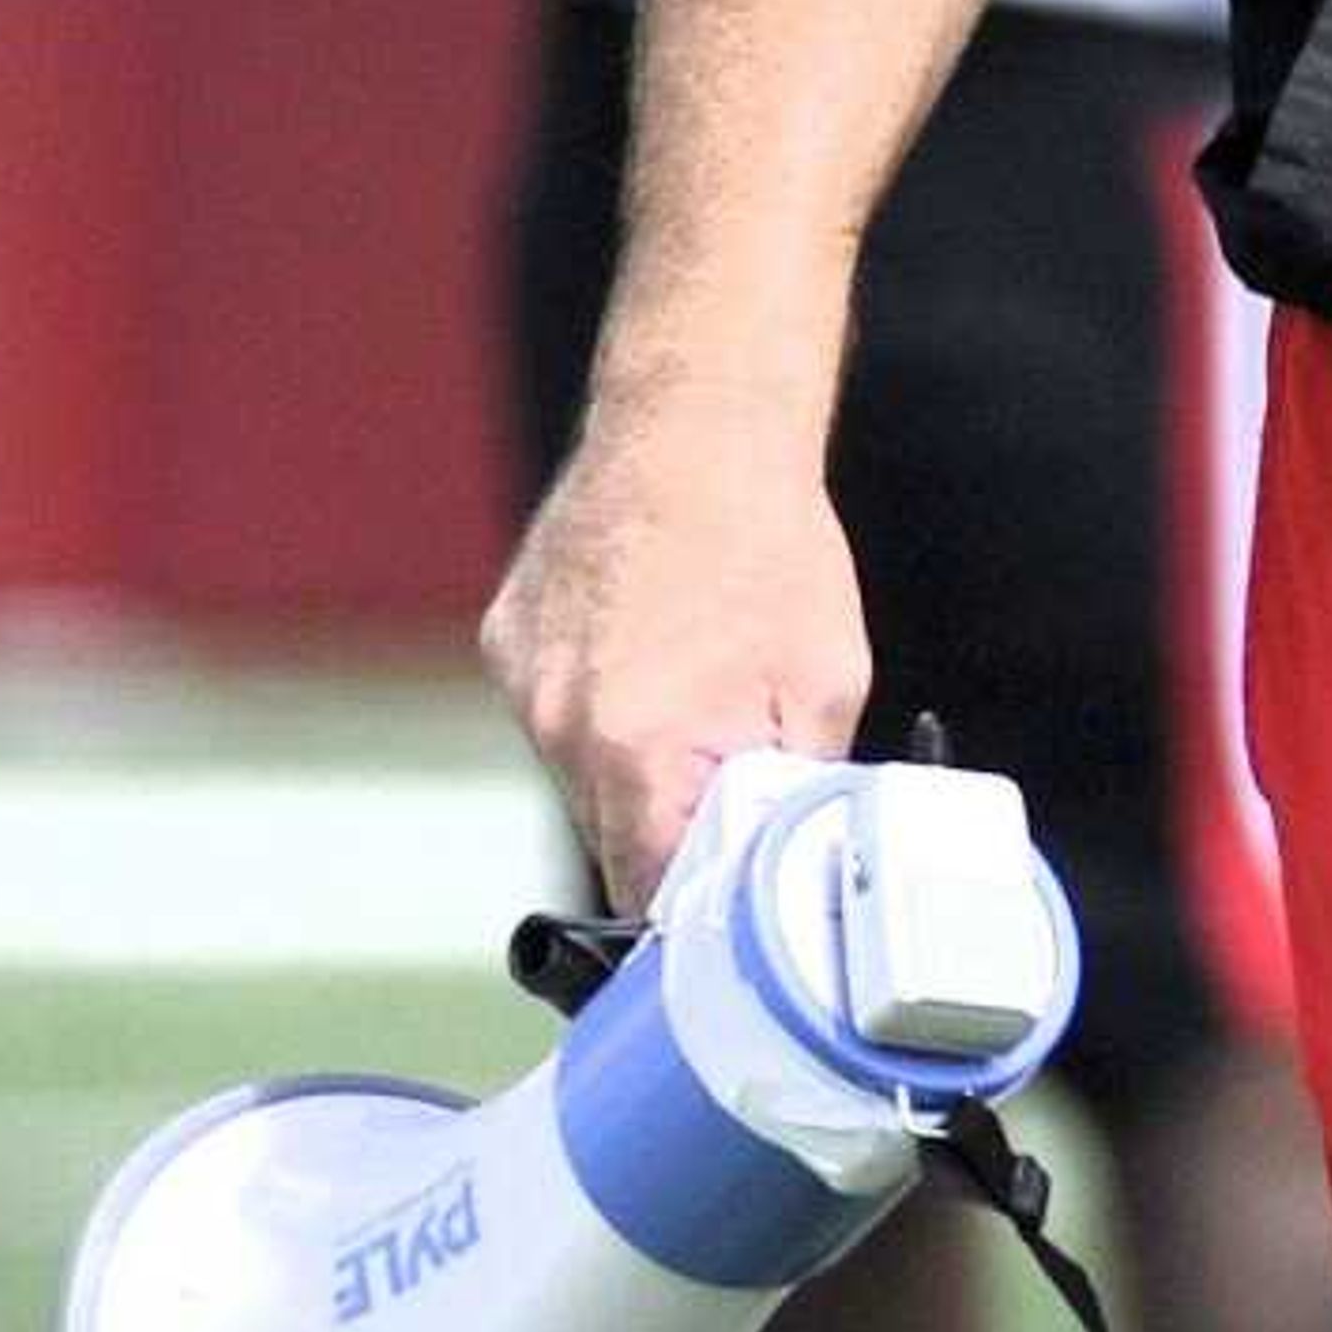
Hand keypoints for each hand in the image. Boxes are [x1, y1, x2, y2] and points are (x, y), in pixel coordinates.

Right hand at [480, 392, 870, 910]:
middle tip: (731, 772)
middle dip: (672, 827)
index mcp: (638, 754)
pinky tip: (646, 637)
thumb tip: (785, 862)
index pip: (651, 898)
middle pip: (613, 840)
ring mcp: (524, 684)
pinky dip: (597, 697)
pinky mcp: (505, 642)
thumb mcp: (825, 682)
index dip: (696, 908)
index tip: (727, 902)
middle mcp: (562, 730)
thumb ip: (796, 790)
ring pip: (581, 773)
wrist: (698, 423)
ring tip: (693, 679)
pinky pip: (554, 708)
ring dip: (632, 758)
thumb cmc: (770, 543)